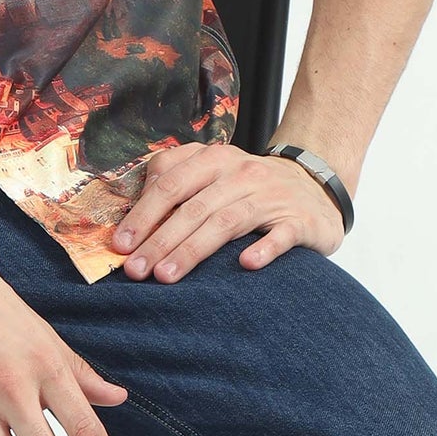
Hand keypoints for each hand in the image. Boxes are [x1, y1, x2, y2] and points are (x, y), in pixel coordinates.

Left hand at [111, 145, 346, 280]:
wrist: (315, 184)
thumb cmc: (249, 186)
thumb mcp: (213, 173)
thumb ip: (175, 183)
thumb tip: (132, 217)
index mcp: (214, 160)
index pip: (171, 185)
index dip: (143, 215)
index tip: (120, 245)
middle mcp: (241, 174)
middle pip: (193, 208)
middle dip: (159, 240)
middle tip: (135, 271)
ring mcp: (271, 196)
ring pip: (227, 222)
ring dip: (193, 250)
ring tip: (166, 275)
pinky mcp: (300, 221)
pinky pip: (281, 235)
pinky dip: (264, 249)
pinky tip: (245, 265)